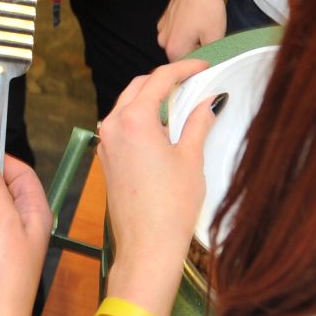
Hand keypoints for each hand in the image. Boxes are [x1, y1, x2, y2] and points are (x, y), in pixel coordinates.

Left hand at [98, 59, 216, 315]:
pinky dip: (140, 116)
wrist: (147, 248)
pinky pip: (121, 124)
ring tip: (180, 99)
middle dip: (165, 79)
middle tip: (193, 79)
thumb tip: (210, 101)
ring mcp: (106, 143)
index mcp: (134, 120)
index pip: (159, 79)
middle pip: (139, 86)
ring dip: (151, 97)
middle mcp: (113, 126)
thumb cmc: (171, 207)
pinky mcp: (106, 158)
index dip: (184, 68)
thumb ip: (198, 123)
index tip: (203, 66)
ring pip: (127, 104)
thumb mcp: (190, 159)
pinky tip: (162, 124)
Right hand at [157, 0, 228, 60]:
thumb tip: (210, 66)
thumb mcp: (216, 36)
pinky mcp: (164, 20)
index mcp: (175, 49)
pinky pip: (175, 33)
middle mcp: (164, 41)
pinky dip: (185, 31)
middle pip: (182, 57)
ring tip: (202, 28)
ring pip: (179, 45)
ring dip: (190, 41)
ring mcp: (162, 29)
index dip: (200, 64)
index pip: (187, 69)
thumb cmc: (206, 5)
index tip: (209, 56)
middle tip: (209, 40)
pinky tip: (196, 21)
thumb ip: (211, 56)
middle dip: (195, 52)